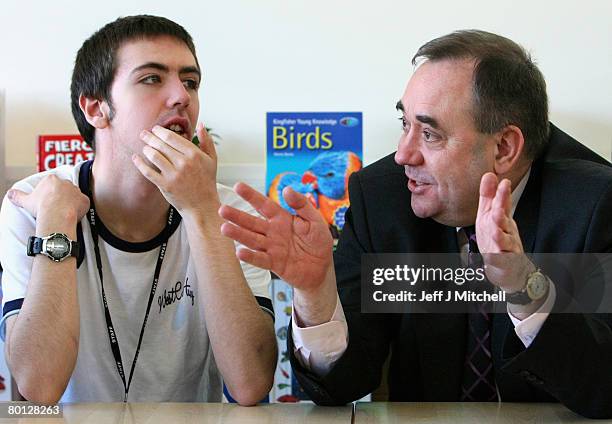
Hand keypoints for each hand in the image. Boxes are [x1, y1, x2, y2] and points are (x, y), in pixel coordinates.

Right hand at [7, 175, 88, 221]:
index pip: (52, 183)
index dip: (50, 193)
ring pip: (75, 195)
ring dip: (71, 202)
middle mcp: (66, 182)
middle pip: (64, 188)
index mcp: (52, 179)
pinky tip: (73, 215)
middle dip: (61, 196)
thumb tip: (10, 193)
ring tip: (64, 212)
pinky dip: (80, 209)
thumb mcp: (26, 200)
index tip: (48, 201)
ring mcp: (77, 191)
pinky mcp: (85, 200)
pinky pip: (83, 204)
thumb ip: (18, 195)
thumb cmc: (41, 206)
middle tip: (56, 207)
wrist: (55, 214)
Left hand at [132, 123, 218, 215]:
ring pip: (154, 156)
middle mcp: (184, 163)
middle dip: (150, 137)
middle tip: (143, 134)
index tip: (155, 129)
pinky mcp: (165, 186)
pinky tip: (135, 158)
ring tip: (144, 147)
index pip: (172, 137)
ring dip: (146, 149)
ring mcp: (174, 175)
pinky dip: (139, 163)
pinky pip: (148, 172)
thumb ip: (207, 140)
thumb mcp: (212, 159)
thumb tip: (200, 124)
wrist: (203, 205)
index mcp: (194, 154)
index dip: (160, 131)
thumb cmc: (207, 181)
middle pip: (161, 145)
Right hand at [219, 183, 333, 292]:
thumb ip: (302, 204)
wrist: (322, 268)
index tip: (238, 186)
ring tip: (224, 228)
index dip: (251, 196)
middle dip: (237, 216)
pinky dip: (250, 256)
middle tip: (222, 209)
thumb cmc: (318, 242)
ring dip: (238, 234)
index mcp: (281, 218)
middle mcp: (273, 232)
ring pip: (252, 239)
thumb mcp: (315, 219)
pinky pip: (260, 259)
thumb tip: (287, 189)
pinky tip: (239, 252)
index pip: (264, 205)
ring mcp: (272, 248)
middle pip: (252, 222)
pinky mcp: (274, 263)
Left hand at [475, 172, 533, 291]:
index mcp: (502, 219)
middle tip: (497, 208)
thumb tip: (489, 175)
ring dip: (500, 236)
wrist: (509, 268)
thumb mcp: (491, 216)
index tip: (504, 183)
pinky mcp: (505, 262)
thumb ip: (489, 197)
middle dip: (501, 214)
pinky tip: (493, 256)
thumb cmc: (499, 240)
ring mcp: (507, 247)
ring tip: (496, 231)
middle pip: (504, 221)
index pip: (503, 205)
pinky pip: (502, 260)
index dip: (503, 195)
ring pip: (505, 241)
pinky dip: (498, 258)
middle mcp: (507, 231)